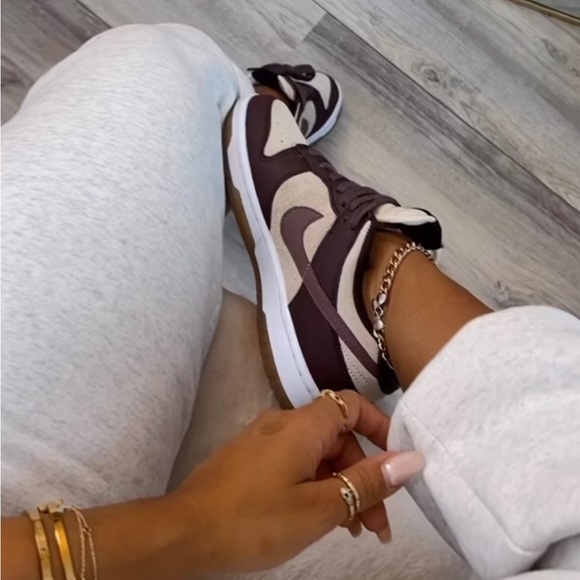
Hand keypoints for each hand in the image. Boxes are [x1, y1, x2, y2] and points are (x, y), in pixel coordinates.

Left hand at [174, 391, 424, 572]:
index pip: (352, 405)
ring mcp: (263, 442)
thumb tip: (412, 459)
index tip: (397, 465)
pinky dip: (315, 486)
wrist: (183, 533)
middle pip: (337, 437)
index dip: (380, 427)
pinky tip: (320, 519)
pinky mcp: (250, 460)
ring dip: (341, 486)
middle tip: (378, 524)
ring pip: (317, 455)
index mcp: (302, 425)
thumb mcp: (318, 507)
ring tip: (354, 531)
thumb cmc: (254, 520)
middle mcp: (283, 424)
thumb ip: (366, 482)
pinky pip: (294, 464)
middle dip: (364, 476)